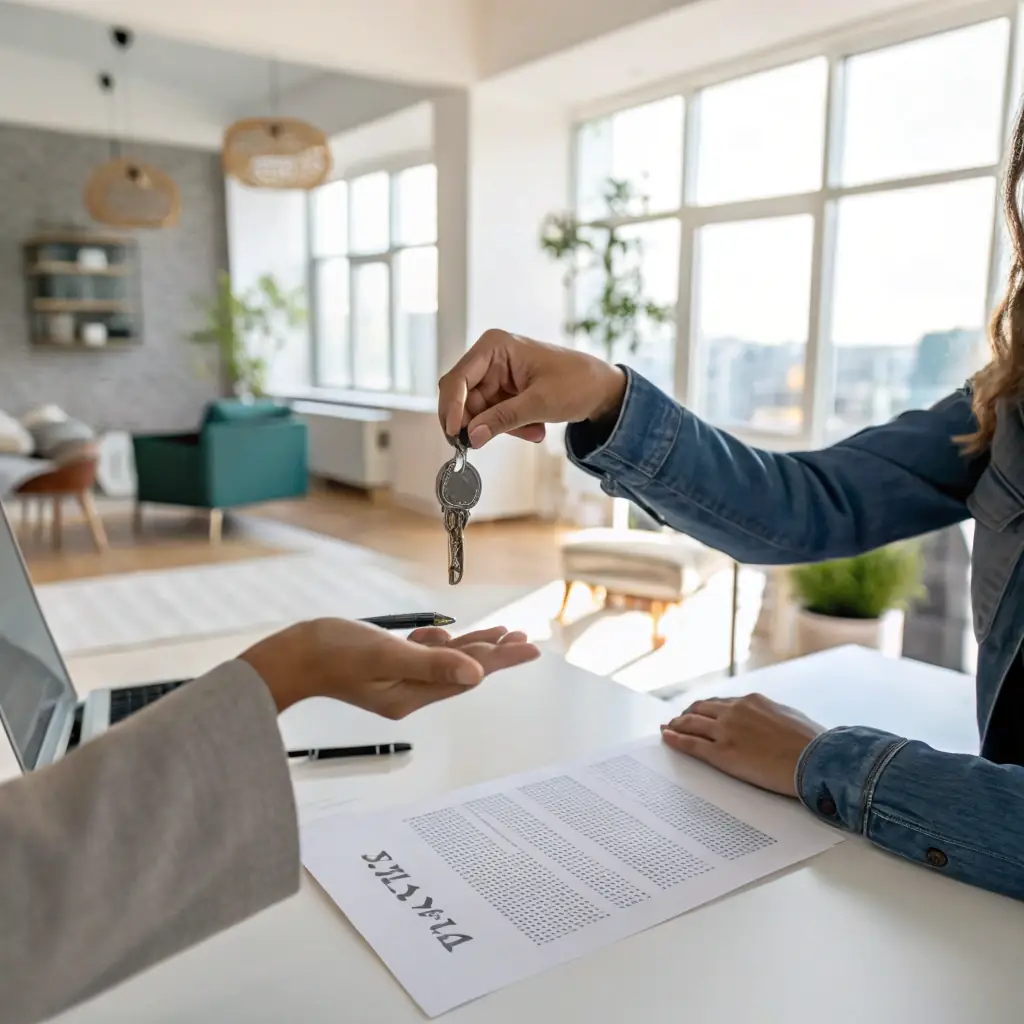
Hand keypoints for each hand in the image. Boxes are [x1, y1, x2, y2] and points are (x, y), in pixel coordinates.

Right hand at [241, 621, 538, 718]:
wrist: (290, 655)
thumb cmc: (330, 653)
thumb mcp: (385, 655)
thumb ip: (431, 665)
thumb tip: (475, 674)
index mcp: (411, 696)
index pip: (468, 677)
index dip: (502, 660)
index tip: (530, 648)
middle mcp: (408, 693)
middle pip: (462, 672)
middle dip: (494, 654)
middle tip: (524, 638)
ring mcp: (397, 681)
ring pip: (446, 663)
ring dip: (473, 648)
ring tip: (503, 634)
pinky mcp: (386, 668)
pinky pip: (424, 658)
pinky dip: (441, 646)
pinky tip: (451, 637)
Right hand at [438, 329, 626, 447]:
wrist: (602, 389)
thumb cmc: (577, 383)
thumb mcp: (540, 403)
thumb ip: (503, 419)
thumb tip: (472, 437)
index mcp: (495, 346)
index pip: (458, 379)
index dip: (451, 408)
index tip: (456, 434)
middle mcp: (489, 359)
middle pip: (462, 399)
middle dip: (481, 423)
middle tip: (490, 442)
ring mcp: (495, 377)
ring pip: (478, 413)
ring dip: (502, 428)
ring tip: (533, 431)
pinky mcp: (502, 393)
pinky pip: (492, 417)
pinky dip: (510, 428)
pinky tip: (534, 429)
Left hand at [660, 694, 824, 796]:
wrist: (815, 760)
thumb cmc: (810, 743)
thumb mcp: (789, 717)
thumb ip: (770, 716)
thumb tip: (769, 721)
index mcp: (751, 701)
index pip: (721, 703)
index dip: (707, 708)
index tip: (699, 711)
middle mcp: (734, 712)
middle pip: (701, 709)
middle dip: (687, 714)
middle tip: (678, 719)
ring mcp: (726, 732)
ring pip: (692, 724)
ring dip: (677, 725)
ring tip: (669, 728)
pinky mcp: (722, 753)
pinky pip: (691, 744)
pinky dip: (676, 739)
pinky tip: (667, 738)